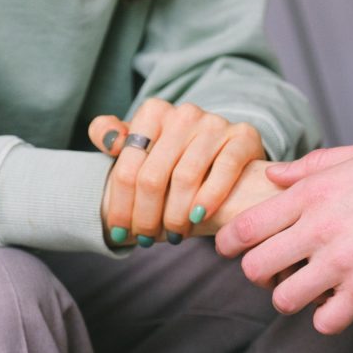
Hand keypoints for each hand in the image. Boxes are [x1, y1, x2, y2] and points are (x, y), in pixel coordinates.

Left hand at [89, 98, 264, 245]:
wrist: (225, 151)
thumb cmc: (174, 156)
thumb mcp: (140, 144)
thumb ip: (111, 136)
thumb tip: (109, 140)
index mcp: (153, 112)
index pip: (128, 167)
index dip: (120, 205)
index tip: (118, 232)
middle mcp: (184, 114)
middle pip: (153, 177)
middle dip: (146, 216)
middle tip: (146, 240)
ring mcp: (215, 124)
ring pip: (185, 178)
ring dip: (175, 216)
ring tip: (173, 235)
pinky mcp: (243, 136)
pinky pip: (224, 169)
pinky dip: (209, 198)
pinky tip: (198, 218)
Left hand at [215, 139, 352, 333]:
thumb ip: (318, 164)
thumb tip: (275, 173)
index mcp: (317, 190)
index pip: (248, 224)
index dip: (230, 242)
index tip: (229, 249)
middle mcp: (320, 226)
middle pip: (255, 267)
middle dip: (259, 275)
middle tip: (275, 274)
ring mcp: (342, 261)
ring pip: (284, 299)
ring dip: (293, 299)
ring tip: (310, 292)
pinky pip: (325, 320)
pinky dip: (331, 318)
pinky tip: (343, 306)